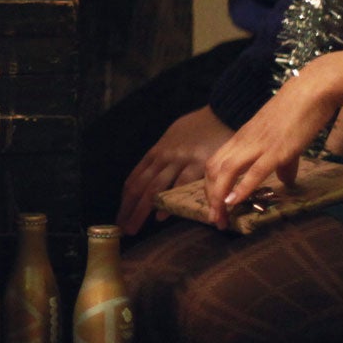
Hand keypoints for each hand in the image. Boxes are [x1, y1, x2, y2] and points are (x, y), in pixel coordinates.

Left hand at [117, 106, 234, 234]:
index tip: (120, 216)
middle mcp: (164, 156)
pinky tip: (160, 216)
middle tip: (122, 228)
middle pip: (140, 186)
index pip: (134, 178)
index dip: (125, 199)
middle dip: (128, 209)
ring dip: (141, 210)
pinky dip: (169, 202)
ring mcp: (180, 160)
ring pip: (154, 188)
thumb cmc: (197, 129)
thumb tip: (151, 178)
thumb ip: (162, 158)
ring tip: (134, 227)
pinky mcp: (199, 164)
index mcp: (157, 152)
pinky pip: (180, 186)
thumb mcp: (173, 139)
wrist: (222, 114)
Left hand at [201, 59, 342, 226]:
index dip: (210, 187)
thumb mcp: (283, 140)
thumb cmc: (298, 112)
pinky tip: (233, 203)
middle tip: (214, 221)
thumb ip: (282, 162)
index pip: (214, 164)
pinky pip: (254, 171)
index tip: (214, 207)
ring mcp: (258, 144)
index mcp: (242, 138)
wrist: (312, 90)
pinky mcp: (276, 149)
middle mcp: (243, 141)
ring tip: (220, 219)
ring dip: (219, 198)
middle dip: (209, 198)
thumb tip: (286, 181)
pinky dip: (241, 188)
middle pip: (213, 170)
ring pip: (226, 171)